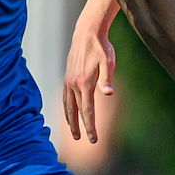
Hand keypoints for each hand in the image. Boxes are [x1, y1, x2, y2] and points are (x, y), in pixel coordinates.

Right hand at [63, 25, 117, 142]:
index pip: (87, 111)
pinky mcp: (67, 78)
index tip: (94, 139)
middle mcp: (74, 84)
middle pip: (76, 112)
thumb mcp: (108, 62)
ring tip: (74, 133)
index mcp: (85, 83)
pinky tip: (69, 114)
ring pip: (68, 106)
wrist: (87, 34)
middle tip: (84, 141)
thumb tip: (109, 94)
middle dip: (80, 127)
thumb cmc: (101, 48)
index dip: (90, 126)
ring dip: (70, 120)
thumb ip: (107, 79)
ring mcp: (68, 81)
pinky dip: (66, 109)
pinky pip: (65, 98)